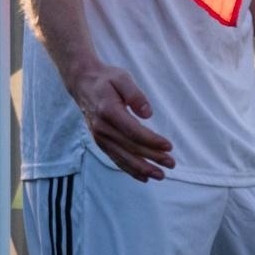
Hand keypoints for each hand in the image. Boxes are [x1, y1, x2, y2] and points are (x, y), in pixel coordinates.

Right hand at [69, 62, 174, 181]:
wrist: (82, 83)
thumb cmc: (106, 79)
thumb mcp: (122, 78)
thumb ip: (135, 94)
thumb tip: (148, 113)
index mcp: (109, 111)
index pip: (133, 131)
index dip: (151, 141)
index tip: (168, 146)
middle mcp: (102, 128)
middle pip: (131, 147)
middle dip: (152, 157)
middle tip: (171, 163)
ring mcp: (100, 137)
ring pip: (123, 157)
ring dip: (142, 168)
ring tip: (160, 175)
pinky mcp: (100, 141)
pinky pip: (116, 159)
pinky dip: (130, 169)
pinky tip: (143, 177)